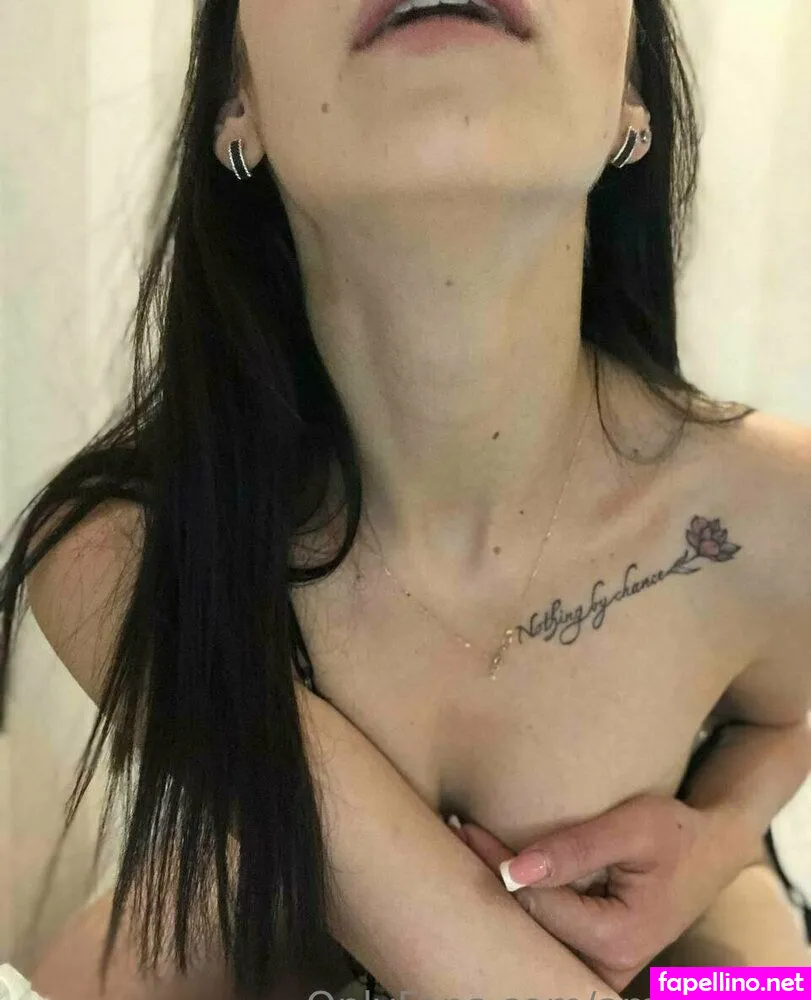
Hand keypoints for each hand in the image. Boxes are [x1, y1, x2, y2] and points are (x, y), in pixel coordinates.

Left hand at [448, 794, 754, 990]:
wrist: (713, 850)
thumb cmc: (676, 833)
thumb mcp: (633, 828)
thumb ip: (576, 849)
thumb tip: (513, 870)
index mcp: (616, 939)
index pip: (533, 901)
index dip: (494, 862)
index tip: (463, 826)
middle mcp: (606, 967)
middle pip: (526, 926)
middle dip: (485, 885)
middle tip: (451, 839)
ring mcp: (600, 969)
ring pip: (532, 935)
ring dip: (498, 894)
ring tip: (463, 850)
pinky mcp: (595, 958)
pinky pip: (546, 934)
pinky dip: (520, 903)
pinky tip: (495, 870)